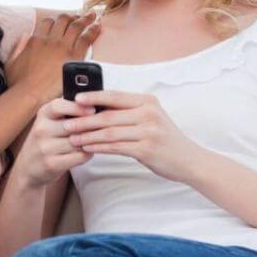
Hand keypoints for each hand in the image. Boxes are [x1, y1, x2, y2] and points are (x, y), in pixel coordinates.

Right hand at [5, 12, 100, 103]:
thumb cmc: (19, 84)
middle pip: (63, 20)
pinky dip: (93, 30)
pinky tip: (97, 27)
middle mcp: (50, 40)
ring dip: (85, 19)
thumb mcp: (11, 62)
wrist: (30, 94)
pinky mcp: (74, 57)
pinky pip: (86, 39)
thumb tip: (25, 36)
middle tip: (79, 16)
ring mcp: (63, 47)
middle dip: (72, 16)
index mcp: (36, 40)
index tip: (62, 21)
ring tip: (92, 15)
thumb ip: (18, 47)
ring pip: (76, 26)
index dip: (56, 20)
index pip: (48, 22)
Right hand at [15, 98, 94, 186]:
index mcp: (43, 114)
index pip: (58, 106)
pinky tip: (86, 152)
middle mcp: (41, 129)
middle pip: (73, 125)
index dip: (77, 107)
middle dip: (89, 127)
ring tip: (94, 140)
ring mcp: (45, 148)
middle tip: (102, 128)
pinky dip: (87, 154)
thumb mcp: (50, 120)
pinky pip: (79, 156)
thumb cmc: (47, 139)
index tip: (93, 110)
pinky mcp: (51, 164)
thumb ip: (68, 111)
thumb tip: (95, 103)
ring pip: (78, 141)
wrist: (29, 166)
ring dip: (89, 141)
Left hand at [64, 90, 198, 181]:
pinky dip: (99, 147)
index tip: (75, 99)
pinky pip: (115, 147)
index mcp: (147, 102)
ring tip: (73, 138)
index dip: (93, 97)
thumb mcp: (151, 117)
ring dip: (88, 136)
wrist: (189, 160)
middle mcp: (148, 114)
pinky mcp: (146, 149)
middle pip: (108, 116)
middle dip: (84, 120)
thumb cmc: (165, 138)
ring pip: (109, 132)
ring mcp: (148, 132)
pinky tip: (87, 148)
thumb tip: (97, 108)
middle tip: (67, 124)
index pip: (114, 96)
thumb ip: (129, 111)